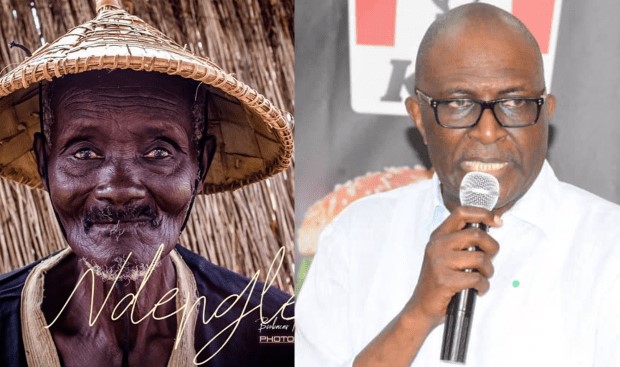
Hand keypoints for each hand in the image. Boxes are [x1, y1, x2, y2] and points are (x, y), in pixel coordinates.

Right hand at [405, 206, 501, 327]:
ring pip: (480, 258)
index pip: (461, 213)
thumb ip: (460, 241)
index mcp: (438, 236)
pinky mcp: (445, 280)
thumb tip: (487, 231)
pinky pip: (477, 278)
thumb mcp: (444, 255)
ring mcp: (440, 262)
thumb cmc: (438, 281)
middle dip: (492, 247)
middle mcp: (437, 246)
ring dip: (488, 271)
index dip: (483, 214)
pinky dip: (483, 286)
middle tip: (490, 258)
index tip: (497, 221)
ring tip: (482, 277)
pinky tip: (477, 290)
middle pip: (476, 234)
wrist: (421, 307)